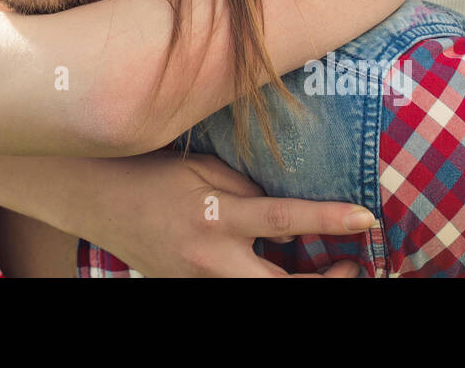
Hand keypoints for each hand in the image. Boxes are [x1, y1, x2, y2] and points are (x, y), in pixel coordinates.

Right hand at [100, 151, 370, 277]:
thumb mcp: (202, 168)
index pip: (283, 220)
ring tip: (330, 268)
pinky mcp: (192, 290)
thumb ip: (246, 188)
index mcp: (215, 218)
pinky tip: (281, 266)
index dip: (329, 220)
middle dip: (329, 281)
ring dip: (302, 284)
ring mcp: (201, 282)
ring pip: (265, 294)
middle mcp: (211, 259)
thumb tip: (284, 207)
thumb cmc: (151, 174)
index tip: (366, 218)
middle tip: (354, 262)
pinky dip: (267, 279)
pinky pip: (240, 289)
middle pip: (285, 287)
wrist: (98, 200)